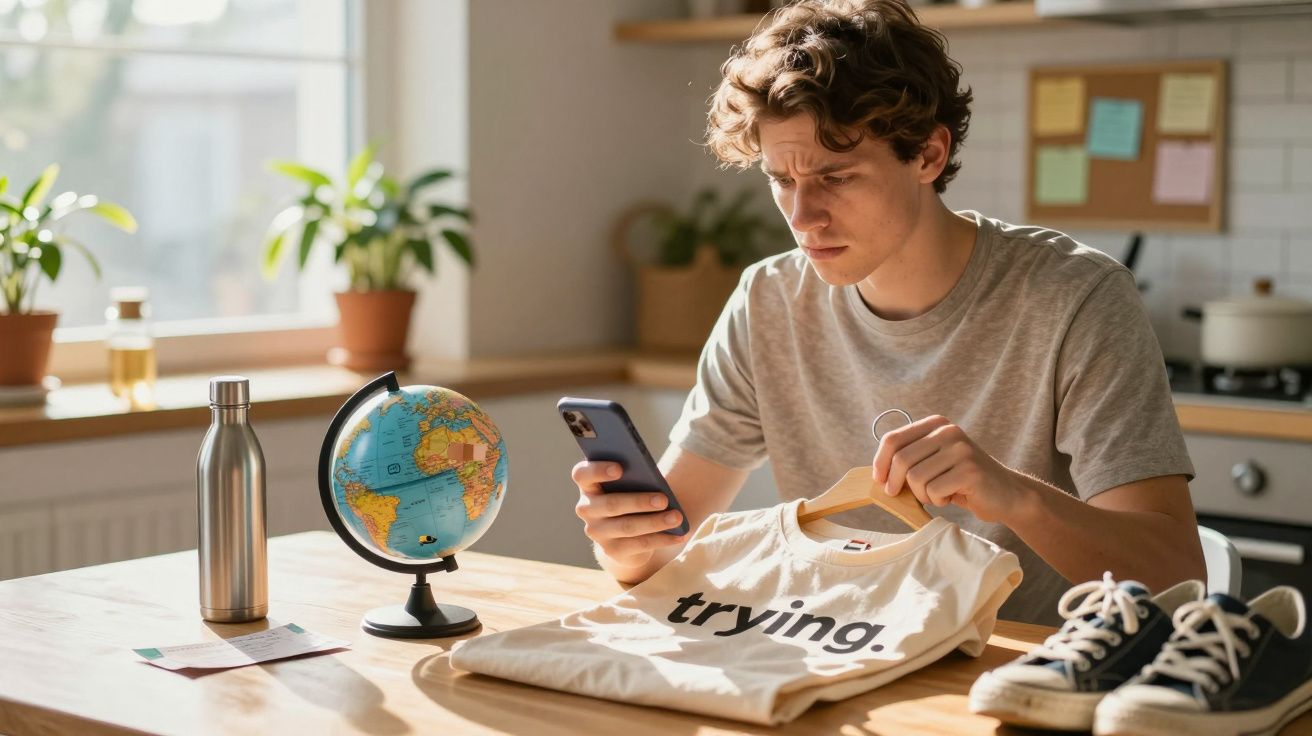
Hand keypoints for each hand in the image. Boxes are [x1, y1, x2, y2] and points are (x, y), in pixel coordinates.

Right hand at [572, 460, 686, 568]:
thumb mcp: (629, 483)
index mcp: (588, 485)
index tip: (620, 468)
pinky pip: (639, 544)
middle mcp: (587, 509)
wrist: (625, 532)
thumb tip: (654, 479)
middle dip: (638, 502)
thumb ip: (634, 476)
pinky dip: (661, 539)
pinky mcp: (612, 550)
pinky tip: (678, 535)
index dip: (598, 470)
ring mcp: (597, 532)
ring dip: (654, 522)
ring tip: (676, 517)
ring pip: (626, 527)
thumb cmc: (630, 494)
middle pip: (610, 504)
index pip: (582, 474)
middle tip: (663, 499)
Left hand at [871, 415, 1024, 522]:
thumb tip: (876, 474)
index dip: (880, 463)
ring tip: (938, 493)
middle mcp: (948, 431)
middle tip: (904, 495)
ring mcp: (961, 449)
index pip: (893, 439)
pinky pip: (934, 491)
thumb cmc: (961, 481)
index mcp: (936, 424)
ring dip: (922, 494)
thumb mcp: (934, 461)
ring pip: (916, 478)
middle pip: (901, 459)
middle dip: (897, 483)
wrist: (1006, 494)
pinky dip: (937, 500)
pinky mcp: (970, 470)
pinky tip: (952, 496)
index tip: (880, 481)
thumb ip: (909, 459)